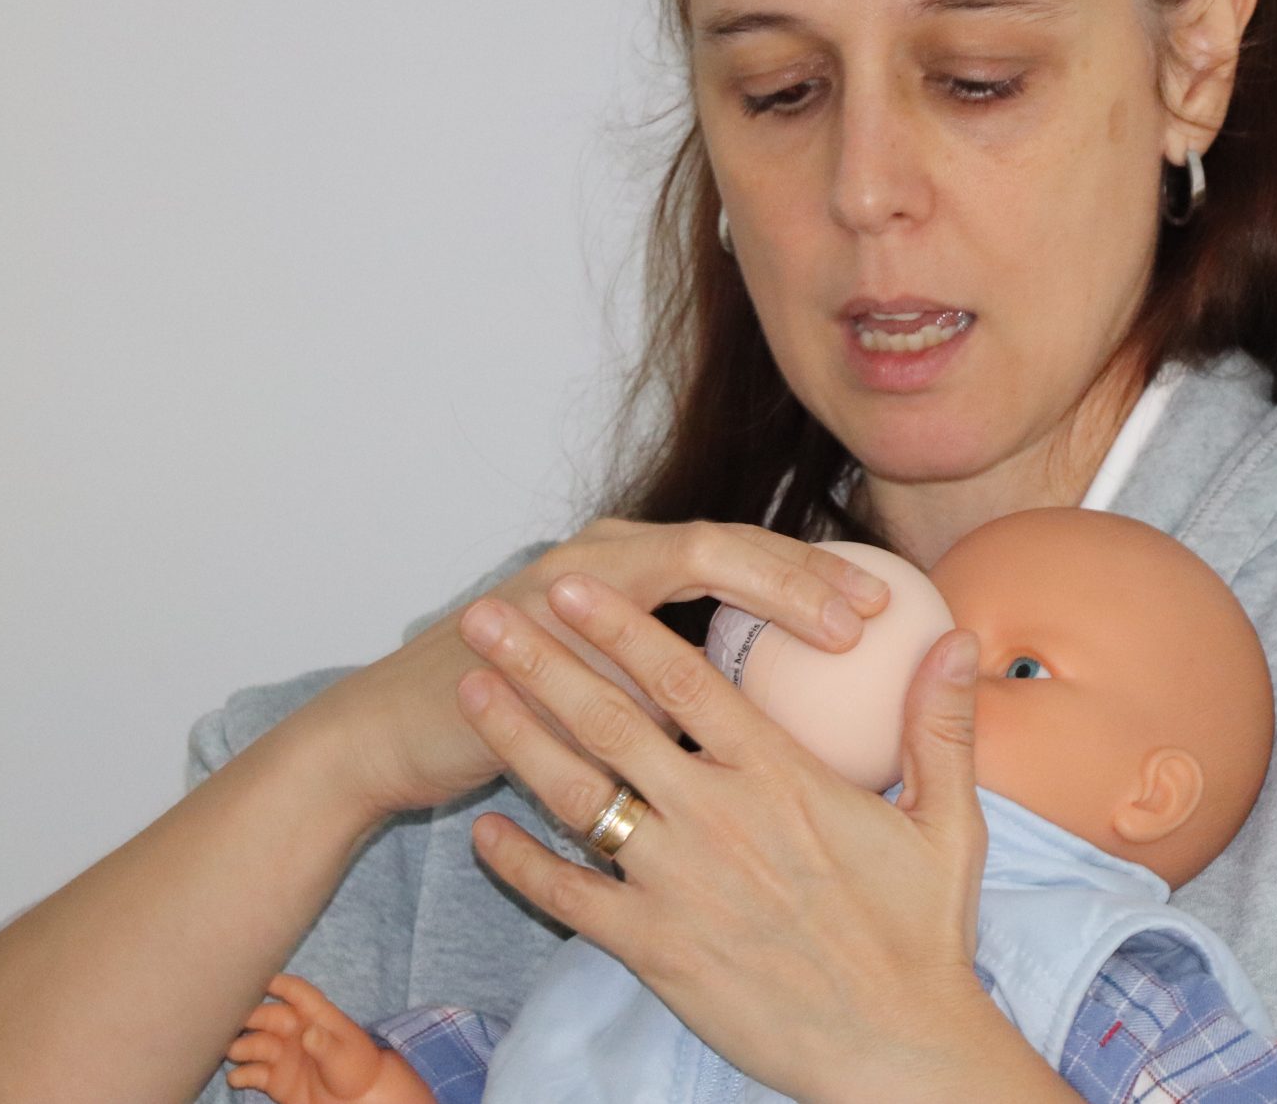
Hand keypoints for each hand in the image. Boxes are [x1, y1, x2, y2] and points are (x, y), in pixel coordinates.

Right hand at [224, 974, 432, 1103]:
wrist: (356, 1100)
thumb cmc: (356, 1068)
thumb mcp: (343, 1055)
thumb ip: (325, 1044)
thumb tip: (308, 1034)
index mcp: (315, 1016)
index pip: (297, 993)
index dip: (280, 984)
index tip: (259, 978)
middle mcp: (294, 1031)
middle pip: (267, 1017)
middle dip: (249, 1016)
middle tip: (229, 1019)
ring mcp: (281, 1055)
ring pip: (255, 1044)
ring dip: (242, 1046)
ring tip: (233, 1051)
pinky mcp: (273, 1079)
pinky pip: (252, 1074)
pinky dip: (241, 1074)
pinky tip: (236, 1077)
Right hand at [294, 517, 892, 820]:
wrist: (393, 731)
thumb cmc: (519, 718)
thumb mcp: (614, 694)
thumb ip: (691, 690)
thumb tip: (787, 719)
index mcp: (635, 564)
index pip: (742, 556)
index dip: (812, 576)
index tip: (883, 613)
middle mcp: (604, 556)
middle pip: (725, 544)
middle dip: (802, 572)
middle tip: (864, 614)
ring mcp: (559, 584)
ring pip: (678, 569)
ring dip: (759, 592)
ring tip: (825, 631)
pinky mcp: (524, 626)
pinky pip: (608, 642)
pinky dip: (667, 661)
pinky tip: (725, 692)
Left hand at [455, 567, 990, 1101]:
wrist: (898, 1051)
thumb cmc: (924, 938)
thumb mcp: (948, 822)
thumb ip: (940, 722)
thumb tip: (958, 636)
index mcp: (780, 777)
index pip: (686, 678)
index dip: (622, 625)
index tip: (574, 586)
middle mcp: (717, 819)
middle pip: (610, 720)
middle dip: (540, 660)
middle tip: (487, 615)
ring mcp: (677, 886)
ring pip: (576, 796)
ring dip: (515, 738)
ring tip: (468, 690)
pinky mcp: (655, 951)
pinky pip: (570, 899)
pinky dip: (520, 864)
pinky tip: (486, 831)